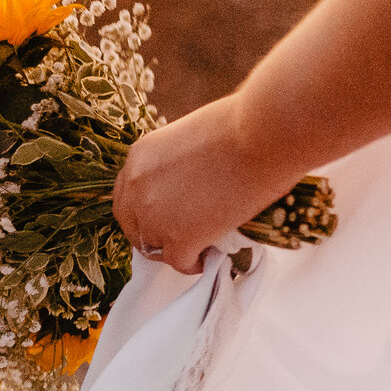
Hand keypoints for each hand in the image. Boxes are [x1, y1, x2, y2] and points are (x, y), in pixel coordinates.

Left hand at [113, 95, 291, 274]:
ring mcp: (155, 216)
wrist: (263, 137)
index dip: (146, 211)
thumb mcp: (191, 138)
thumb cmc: (241, 127)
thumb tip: (191, 184)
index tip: (166, 217)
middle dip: (155, 236)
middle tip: (181, 238)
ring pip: (155, 248)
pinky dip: (194, 263)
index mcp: (139, 158)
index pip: (128, 197)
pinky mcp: (180, 239)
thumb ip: (178, 164)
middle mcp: (137, 188)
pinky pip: (180, 262)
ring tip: (200, 246)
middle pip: (134, 227)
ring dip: (175, 250)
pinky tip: (210, 256)